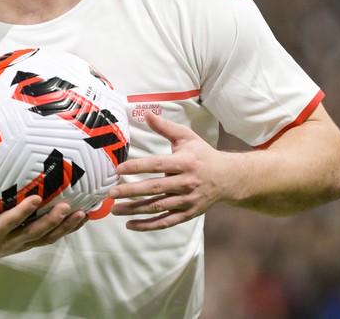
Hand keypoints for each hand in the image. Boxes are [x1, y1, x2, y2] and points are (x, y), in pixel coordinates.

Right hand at [0, 188, 87, 265]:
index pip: (11, 221)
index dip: (23, 212)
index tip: (36, 198)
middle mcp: (12, 240)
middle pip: (35, 232)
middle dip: (51, 220)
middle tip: (66, 206)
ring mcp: (24, 243)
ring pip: (47, 238)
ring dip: (65, 227)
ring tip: (81, 214)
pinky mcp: (32, 243)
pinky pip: (51, 237)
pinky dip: (67, 229)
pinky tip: (82, 218)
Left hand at [108, 111, 225, 230]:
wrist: (228, 177)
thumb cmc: (202, 154)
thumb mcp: (186, 136)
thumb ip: (165, 127)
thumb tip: (146, 113)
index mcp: (184, 162)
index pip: (156, 165)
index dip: (137, 167)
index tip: (118, 169)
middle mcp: (186, 183)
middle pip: (154, 188)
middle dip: (131, 191)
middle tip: (111, 192)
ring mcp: (187, 201)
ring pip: (157, 207)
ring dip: (135, 210)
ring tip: (115, 209)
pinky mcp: (187, 213)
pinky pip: (165, 222)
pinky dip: (148, 225)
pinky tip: (130, 224)